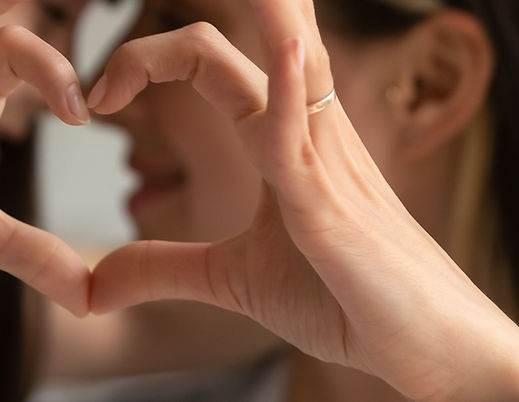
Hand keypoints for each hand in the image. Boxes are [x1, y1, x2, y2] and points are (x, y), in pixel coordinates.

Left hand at [85, 0, 518, 398]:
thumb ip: (164, 267)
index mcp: (283, 135)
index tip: (98, 99)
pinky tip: (283, 51)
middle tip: (136, 12)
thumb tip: (95, 283)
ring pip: (295, 55)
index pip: (210, 62)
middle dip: (225, 2)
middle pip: (264, 28)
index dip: (147, 60)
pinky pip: (300, 138)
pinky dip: (289, 91)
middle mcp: (309, 130)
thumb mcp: (233, 281)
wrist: (423, 349)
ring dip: (270, 9)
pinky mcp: (330, 210)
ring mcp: (325, 162)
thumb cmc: (346, 303)